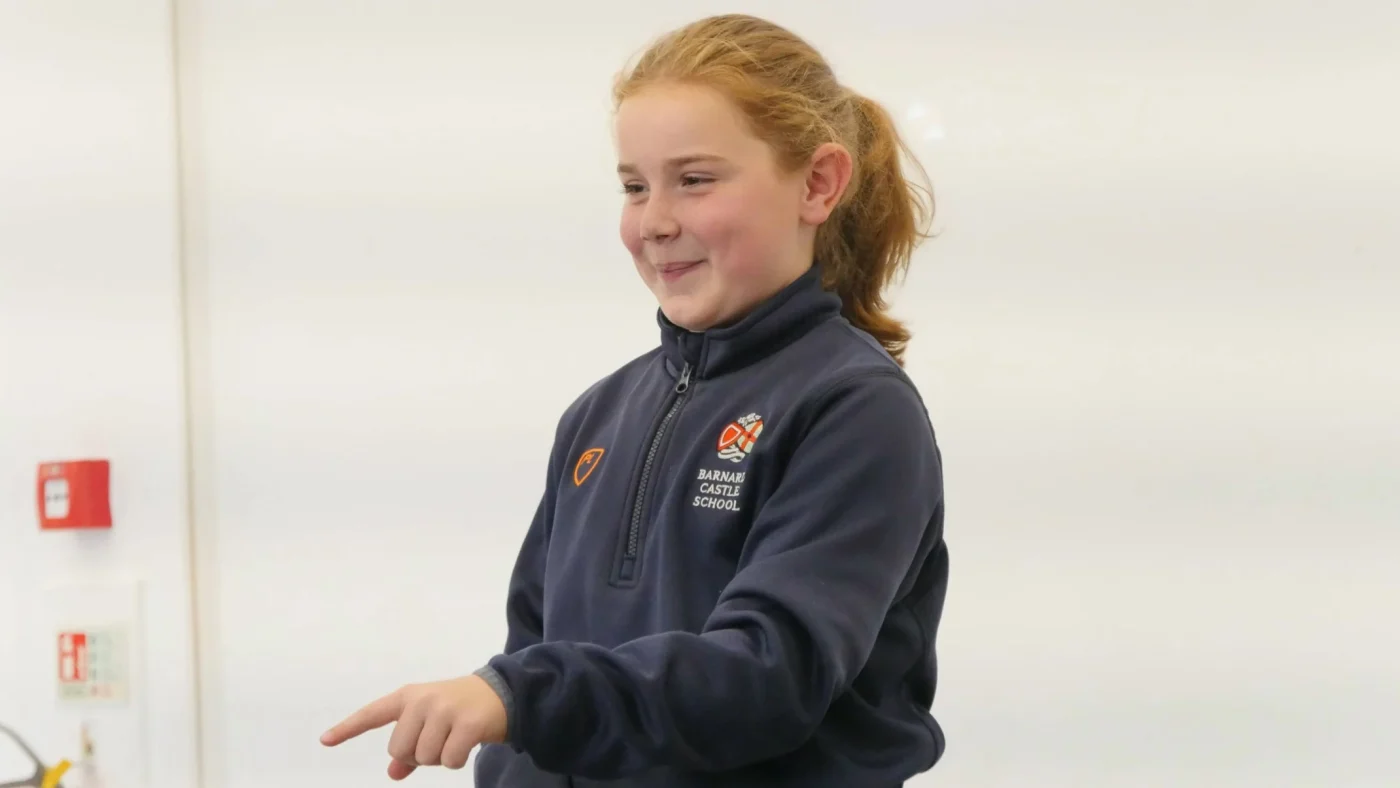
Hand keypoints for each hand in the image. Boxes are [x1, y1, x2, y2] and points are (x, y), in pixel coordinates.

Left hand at [320, 674, 507, 779]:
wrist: (501, 692)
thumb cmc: (458, 708)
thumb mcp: (431, 720)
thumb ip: (410, 747)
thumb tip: (393, 774)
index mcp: (408, 697)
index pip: (372, 714)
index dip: (347, 728)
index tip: (324, 740)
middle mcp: (423, 700)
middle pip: (400, 749)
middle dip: (417, 756)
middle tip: (437, 741)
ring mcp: (445, 710)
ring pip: (424, 757)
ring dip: (438, 759)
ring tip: (453, 740)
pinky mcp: (467, 723)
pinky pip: (448, 760)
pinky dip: (456, 761)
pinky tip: (467, 744)